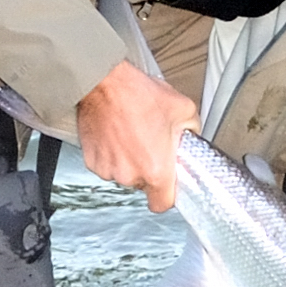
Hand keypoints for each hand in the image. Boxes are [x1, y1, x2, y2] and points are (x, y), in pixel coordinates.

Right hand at [75, 59, 201, 209]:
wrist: (104, 82)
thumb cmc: (138, 94)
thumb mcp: (184, 109)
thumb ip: (193, 132)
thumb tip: (192, 139)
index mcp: (155, 169)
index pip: (162, 204)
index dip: (167, 194)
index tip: (169, 183)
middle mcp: (129, 174)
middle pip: (143, 185)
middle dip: (149, 168)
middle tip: (151, 144)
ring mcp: (108, 169)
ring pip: (124, 174)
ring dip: (129, 160)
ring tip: (133, 134)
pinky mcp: (92, 160)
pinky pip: (107, 164)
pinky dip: (112, 154)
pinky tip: (117, 134)